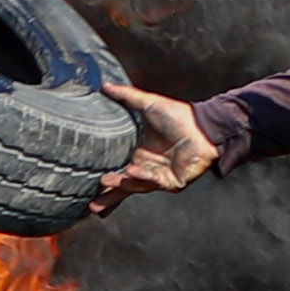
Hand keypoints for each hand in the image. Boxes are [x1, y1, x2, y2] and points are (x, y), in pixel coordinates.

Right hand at [90, 83, 218, 211]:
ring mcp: (159, 177)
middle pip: (123, 187)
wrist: (202, 126)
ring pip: (135, 186)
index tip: (87, 185)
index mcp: (139, 154)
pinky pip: (153, 181)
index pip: (118, 172)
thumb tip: (105, 85)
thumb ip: (126, 96)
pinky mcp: (172, 182)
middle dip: (108, 197)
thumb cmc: (179, 116)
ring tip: (105, 182)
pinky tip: (130, 171)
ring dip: (120, 185)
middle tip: (92, 205)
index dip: (105, 181)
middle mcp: (146, 168)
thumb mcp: (148, 104)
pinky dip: (142, 176)